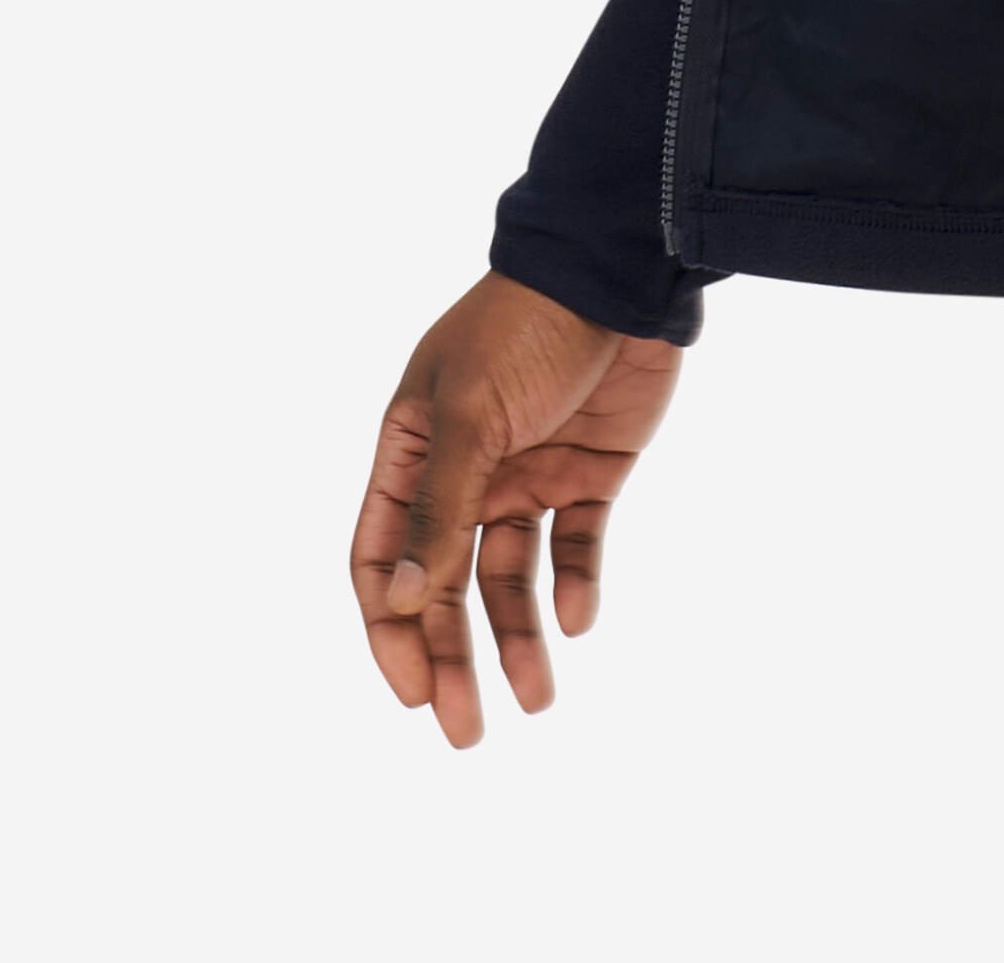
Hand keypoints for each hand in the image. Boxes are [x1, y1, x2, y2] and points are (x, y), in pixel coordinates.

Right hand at [349, 271, 684, 745]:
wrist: (620, 270)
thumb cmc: (525, 326)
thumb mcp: (472, 415)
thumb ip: (438, 508)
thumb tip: (396, 601)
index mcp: (413, 451)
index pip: (382, 559)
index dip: (389, 629)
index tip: (414, 693)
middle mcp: (464, 469)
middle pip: (444, 585)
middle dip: (452, 656)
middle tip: (466, 732)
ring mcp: (526, 470)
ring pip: (511, 576)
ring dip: (518, 636)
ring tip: (537, 700)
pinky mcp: (588, 470)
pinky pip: (575, 543)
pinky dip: (574, 584)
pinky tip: (575, 618)